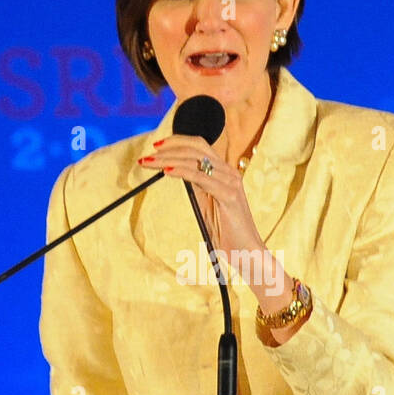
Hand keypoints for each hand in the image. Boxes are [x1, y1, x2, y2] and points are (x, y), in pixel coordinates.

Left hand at [139, 133, 265, 273]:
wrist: (246, 252)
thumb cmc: (226, 232)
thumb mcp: (206, 204)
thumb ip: (196, 187)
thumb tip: (173, 172)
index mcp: (224, 172)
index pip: (199, 146)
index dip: (177, 142)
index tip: (156, 147)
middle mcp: (229, 172)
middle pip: (195, 148)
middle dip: (168, 149)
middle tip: (147, 156)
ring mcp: (230, 182)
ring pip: (195, 160)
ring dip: (168, 159)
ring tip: (150, 163)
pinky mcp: (229, 195)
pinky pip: (200, 177)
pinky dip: (181, 171)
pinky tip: (166, 171)